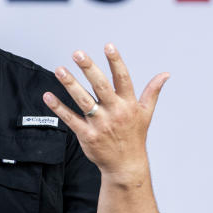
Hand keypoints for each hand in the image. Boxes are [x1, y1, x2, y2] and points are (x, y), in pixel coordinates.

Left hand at [42, 43, 167, 181]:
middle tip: (77, 53)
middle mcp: (115, 112)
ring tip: (59, 70)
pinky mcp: (87, 135)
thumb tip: (165, 75)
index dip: (116, 61)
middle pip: (100, 86)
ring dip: (70, 84)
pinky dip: (58, 107)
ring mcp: (100, 124)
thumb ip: (153, 91)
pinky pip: (71, 119)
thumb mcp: (146, 113)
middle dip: (89, 68)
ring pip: (83, 100)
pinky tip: (48, 95)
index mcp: (128, 104)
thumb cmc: (135, 136)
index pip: (123, 78)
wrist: (126, 166)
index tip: (108, 45)